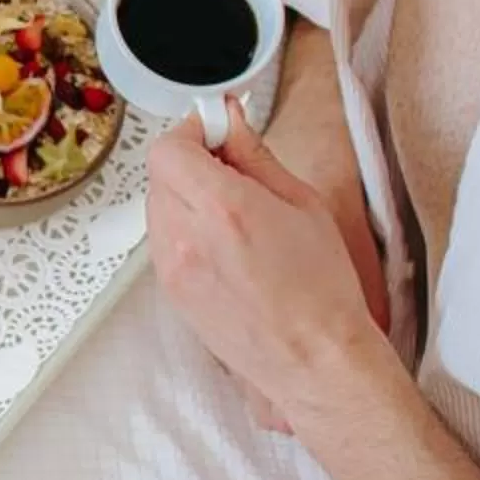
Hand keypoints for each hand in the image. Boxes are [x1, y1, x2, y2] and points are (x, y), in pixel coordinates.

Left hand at [148, 98, 386, 428]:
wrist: (314, 359)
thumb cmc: (322, 288)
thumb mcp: (302, 202)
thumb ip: (254, 155)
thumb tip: (229, 120)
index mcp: (221, 209)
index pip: (168, 149)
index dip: (190, 132)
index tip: (214, 131)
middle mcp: (185, 238)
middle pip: (159, 175)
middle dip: (190, 163)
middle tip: (232, 171)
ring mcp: (170, 269)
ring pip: (157, 207)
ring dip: (185, 197)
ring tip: (234, 214)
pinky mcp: (169, 292)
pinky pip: (162, 241)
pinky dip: (184, 229)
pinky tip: (224, 244)